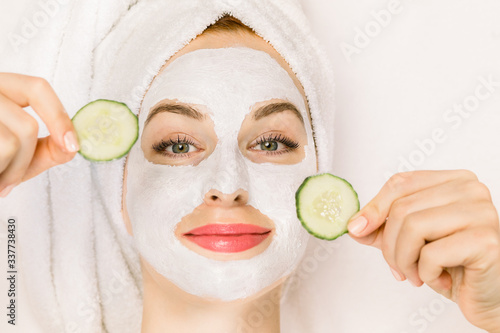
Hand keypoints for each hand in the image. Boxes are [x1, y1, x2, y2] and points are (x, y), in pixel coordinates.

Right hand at [0, 73, 78, 197]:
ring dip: (7, 173)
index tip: (72, 145)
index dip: (59, 117)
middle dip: (24, 165)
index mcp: (0, 87)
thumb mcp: (16, 152)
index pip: (37, 88)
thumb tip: (71, 147)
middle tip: (8, 185)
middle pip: (26, 126)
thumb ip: (46, 149)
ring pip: (8, 144)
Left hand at [347, 170, 499, 331]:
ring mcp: (482, 212)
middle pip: (402, 208)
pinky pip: (432, 254)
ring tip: (417, 276)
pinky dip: (427, 274)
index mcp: (453, 181)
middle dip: (390, 246)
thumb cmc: (455, 265)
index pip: (400, 183)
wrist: (491, 296)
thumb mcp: (412, 242)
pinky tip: (443, 280)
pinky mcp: (486, 240)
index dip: (374, 207)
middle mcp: (471, 190)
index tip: (357, 228)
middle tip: (398, 268)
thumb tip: (353, 225)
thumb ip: (382, 229)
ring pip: (413, 227)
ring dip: (405, 261)